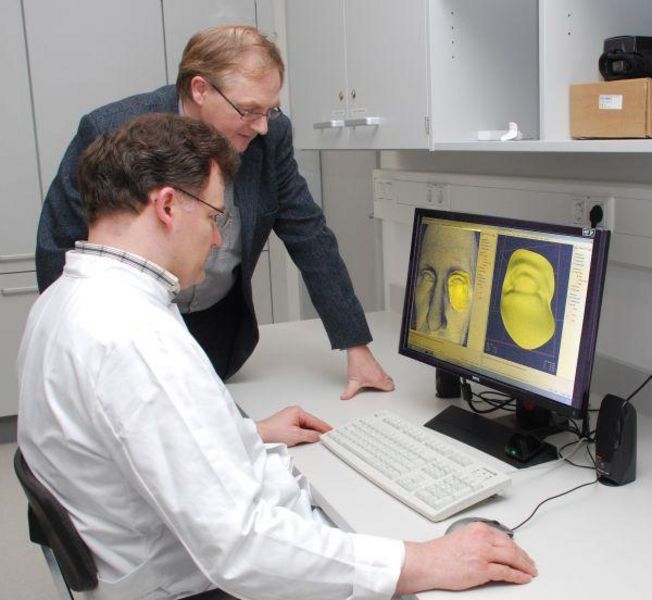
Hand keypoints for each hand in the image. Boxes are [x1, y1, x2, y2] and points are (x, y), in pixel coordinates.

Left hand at [256, 406, 331, 446]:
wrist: (260, 435)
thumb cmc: (273, 432)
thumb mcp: (296, 436)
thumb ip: (310, 435)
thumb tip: (319, 436)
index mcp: (297, 411)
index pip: (315, 421)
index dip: (324, 427)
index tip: (332, 431)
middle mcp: (294, 411)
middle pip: (311, 422)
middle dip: (319, 430)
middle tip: (328, 436)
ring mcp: (290, 416)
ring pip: (306, 425)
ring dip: (311, 432)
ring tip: (319, 438)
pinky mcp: (287, 422)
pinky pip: (300, 427)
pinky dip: (305, 432)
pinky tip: (308, 437)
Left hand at [340, 345, 394, 399]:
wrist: (357, 351)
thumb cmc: (358, 364)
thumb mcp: (353, 382)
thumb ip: (349, 392)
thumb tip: (345, 397)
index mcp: (379, 380)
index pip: (391, 387)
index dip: (388, 391)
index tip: (383, 394)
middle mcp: (381, 374)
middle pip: (391, 382)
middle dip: (387, 386)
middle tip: (380, 389)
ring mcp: (380, 368)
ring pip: (386, 376)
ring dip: (383, 380)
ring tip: (374, 383)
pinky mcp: (376, 364)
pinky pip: (382, 371)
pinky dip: (379, 375)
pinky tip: (370, 376)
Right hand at [396, 523, 536, 594]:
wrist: (427, 562)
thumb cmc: (440, 553)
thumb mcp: (462, 537)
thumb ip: (478, 540)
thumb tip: (493, 548)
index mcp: (477, 528)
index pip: (504, 536)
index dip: (516, 546)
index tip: (521, 552)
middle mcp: (482, 538)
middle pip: (511, 547)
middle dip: (524, 557)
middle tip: (530, 564)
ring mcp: (483, 553)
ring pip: (512, 558)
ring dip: (525, 566)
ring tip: (530, 571)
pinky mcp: (482, 569)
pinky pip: (506, 572)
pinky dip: (518, 576)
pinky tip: (523, 578)